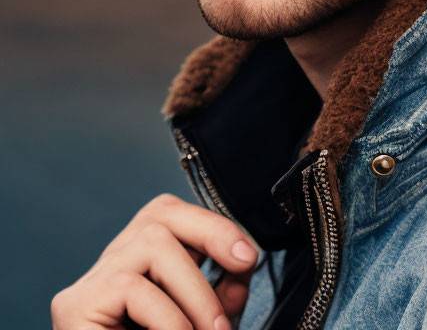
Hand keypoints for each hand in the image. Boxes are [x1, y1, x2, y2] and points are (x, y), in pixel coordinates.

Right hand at [50, 194, 258, 328]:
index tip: (248, 259)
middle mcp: (110, 263)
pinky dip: (169, 319)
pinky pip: (132, 288)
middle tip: (231, 305)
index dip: (212, 224)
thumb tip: (241, 265)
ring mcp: (88, 282)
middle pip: (159, 218)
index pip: (169, 212)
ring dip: (194, 292)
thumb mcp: (202, 325)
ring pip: (152, 244)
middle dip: (209, 244)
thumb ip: (221, 296)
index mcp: (139, 260)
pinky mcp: (74, 306)